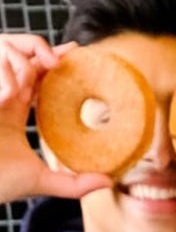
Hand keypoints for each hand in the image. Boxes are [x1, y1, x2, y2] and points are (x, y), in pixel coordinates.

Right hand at [0, 34, 110, 203]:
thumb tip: (109, 182)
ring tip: (25, 88)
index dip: (53, 63)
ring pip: (7, 52)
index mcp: (12, 110)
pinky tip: (6, 97)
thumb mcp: (41, 181)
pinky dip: (6, 76)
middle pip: (21, 55)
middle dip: (42, 48)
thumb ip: (75, 183)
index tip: (76, 55)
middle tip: (66, 55)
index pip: (34, 76)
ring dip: (24, 64)